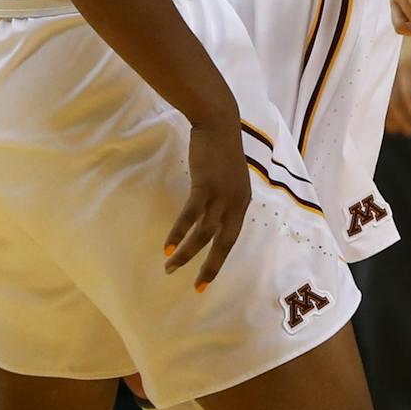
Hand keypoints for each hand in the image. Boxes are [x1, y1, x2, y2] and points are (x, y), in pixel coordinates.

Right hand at [167, 104, 252, 286]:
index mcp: (242, 202)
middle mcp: (236, 203)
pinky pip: (191, 216)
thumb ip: (223, 196)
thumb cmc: (220, 148)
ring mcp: (221, 195)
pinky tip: (168, 245)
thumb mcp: (228, 177)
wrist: (218, 122)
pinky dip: (179, 232)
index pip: (232, 238)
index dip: (219, 259)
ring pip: (204, 234)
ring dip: (186, 253)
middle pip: (223, 243)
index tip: (205, 278)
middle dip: (209, 267)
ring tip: (170, 266)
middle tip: (196, 287)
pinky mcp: (205, 186)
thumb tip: (212, 211)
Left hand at [386, 25, 410, 135]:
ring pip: (405, 98)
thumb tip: (400, 94)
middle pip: (393, 102)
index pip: (383, 99)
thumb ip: (400, 72)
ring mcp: (403, 65)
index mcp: (385, 69)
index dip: (389, 117)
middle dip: (402, 120)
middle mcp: (390, 68)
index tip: (396, 130)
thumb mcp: (403, 54)